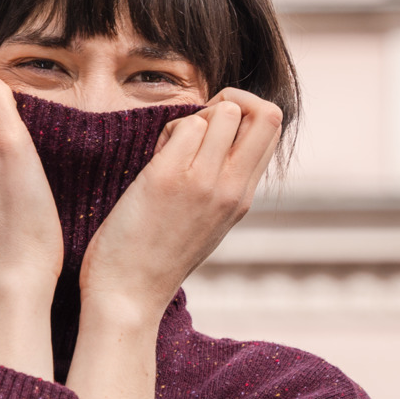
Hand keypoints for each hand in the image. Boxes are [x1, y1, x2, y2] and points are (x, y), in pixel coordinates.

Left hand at [78, 87, 281, 321]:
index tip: (213, 131)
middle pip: (267, 112)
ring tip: (169, 149)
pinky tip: (151, 160)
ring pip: (223, 111)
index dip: (245, 114)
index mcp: (242, 199)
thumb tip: (214, 143)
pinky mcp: (168, 178)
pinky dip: (167, 130)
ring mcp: (203, 183)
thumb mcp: (204, 224)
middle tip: (198, 124)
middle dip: (233, 101)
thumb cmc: (153, 261)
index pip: (272, 129)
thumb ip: (218, 186)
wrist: (127, 297)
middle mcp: (232, 189)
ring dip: (193, 117)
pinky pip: (184, 124)